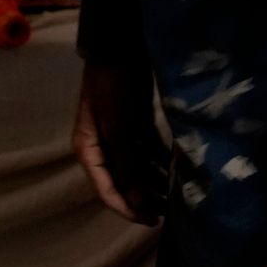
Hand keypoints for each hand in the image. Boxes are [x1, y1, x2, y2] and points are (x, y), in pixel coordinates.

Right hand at [73, 61, 164, 224]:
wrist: (121, 46)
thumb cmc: (113, 85)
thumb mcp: (118, 126)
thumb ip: (127, 164)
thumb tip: (138, 201)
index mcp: (88, 150)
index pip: (106, 190)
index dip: (127, 208)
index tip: (151, 221)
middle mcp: (102, 147)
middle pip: (123, 182)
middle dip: (144, 198)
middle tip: (170, 212)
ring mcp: (120, 136)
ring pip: (138, 168)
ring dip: (155, 182)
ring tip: (178, 195)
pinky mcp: (136, 124)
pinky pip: (148, 151)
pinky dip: (160, 162)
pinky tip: (178, 170)